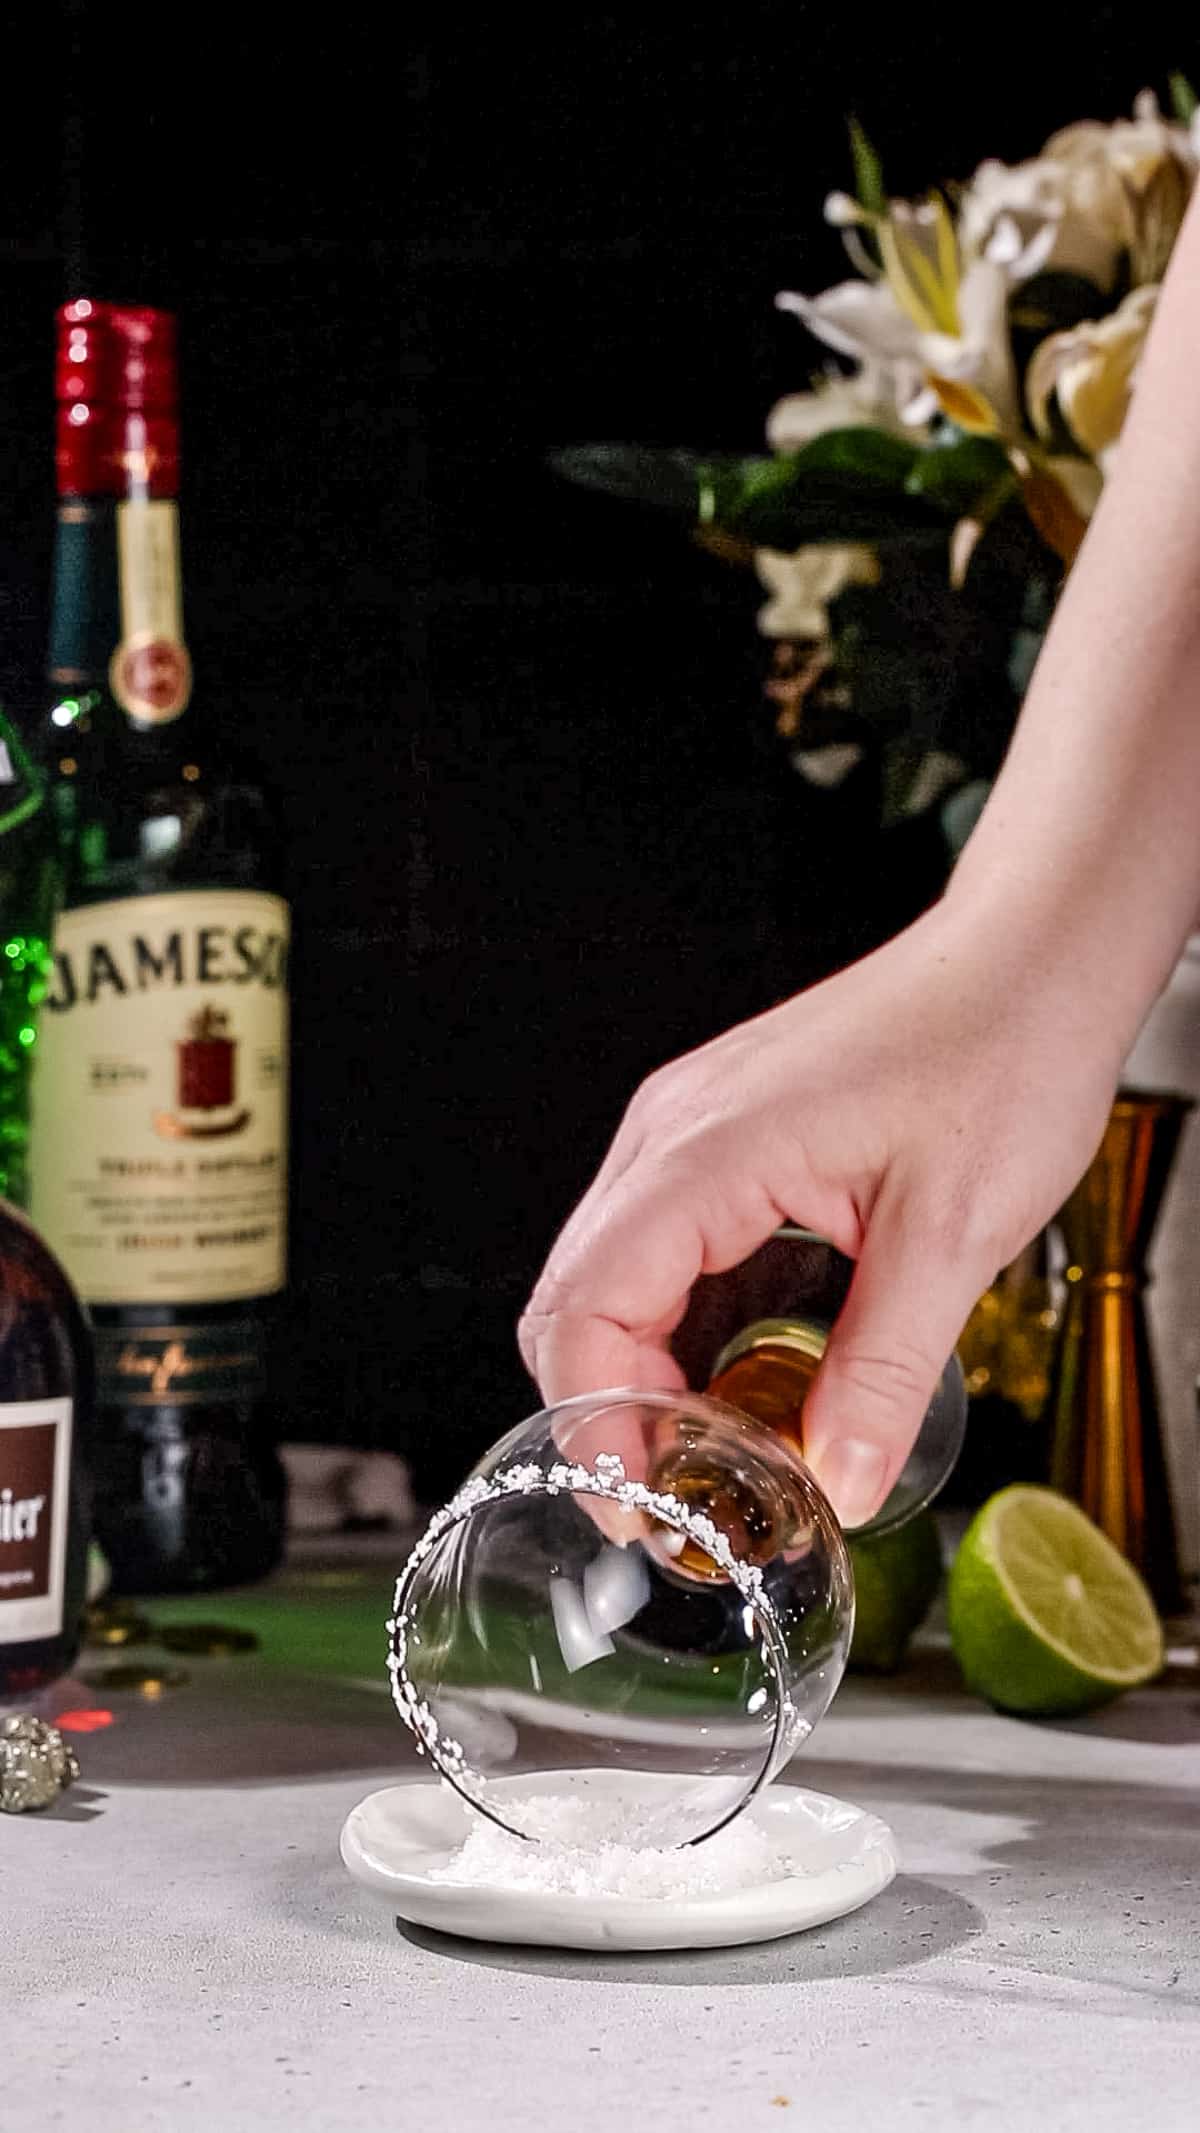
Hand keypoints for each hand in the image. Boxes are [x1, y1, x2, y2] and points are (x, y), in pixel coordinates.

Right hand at [520, 899, 1119, 1527]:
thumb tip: (840, 1484)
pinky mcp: (721, 1136)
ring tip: (712, 1451)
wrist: (1031, 959)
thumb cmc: (1001, 1052)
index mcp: (708, 1149)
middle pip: (575, 1296)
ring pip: (609, 1275)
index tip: (641, 1504)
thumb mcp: (953, 1235)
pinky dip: (676, 1325)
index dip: (594, 1420)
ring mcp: (690, 1128)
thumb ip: (884, 1372)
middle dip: (607, 1412)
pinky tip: (735, 1373)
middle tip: (676, 1502)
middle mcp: (674, 1132)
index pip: (587, 1304)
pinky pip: (659, 1247)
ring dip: (641, 1372)